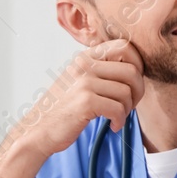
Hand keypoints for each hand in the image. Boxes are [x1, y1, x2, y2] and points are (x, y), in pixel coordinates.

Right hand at [10, 39, 144, 159]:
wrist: (38, 130)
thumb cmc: (64, 108)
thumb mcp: (80, 80)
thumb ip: (102, 70)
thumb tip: (137, 69)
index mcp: (85, 57)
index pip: (125, 46)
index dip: (137, 65)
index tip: (132, 84)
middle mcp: (84, 65)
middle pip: (132, 71)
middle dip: (138, 91)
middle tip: (129, 105)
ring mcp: (84, 82)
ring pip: (127, 92)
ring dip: (128, 109)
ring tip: (117, 117)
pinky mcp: (85, 101)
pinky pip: (119, 108)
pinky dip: (120, 120)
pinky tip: (112, 126)